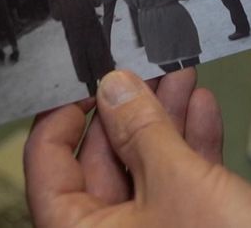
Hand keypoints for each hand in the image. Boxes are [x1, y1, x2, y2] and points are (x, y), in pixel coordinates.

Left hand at [24, 69, 250, 227]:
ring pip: (144, 168)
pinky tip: (204, 108)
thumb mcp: (176, 180)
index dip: (63, 113)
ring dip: (164, 119)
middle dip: (128, 108)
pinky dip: (190, 147)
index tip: (88, 75)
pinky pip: (177, 185)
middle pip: (100, 159)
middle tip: (145, 65)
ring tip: (180, 74)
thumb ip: (141, 128)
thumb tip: (112, 86)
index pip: (46, 162)